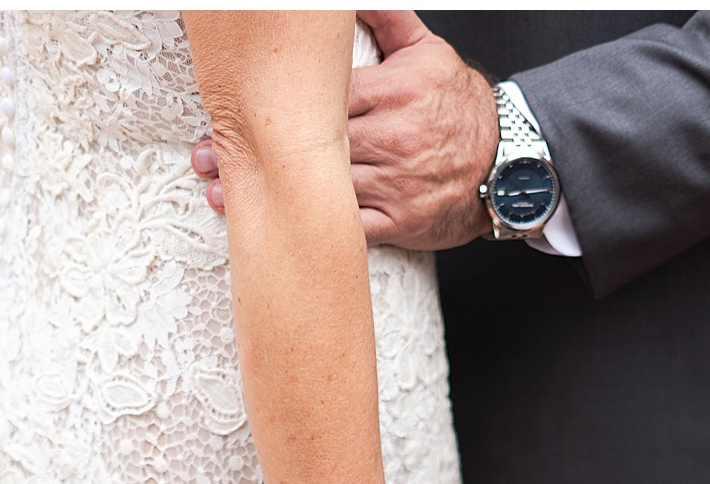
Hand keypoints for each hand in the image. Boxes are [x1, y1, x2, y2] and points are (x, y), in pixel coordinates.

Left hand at [191, 10, 497, 248]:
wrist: (506, 166)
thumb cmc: (460, 108)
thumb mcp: (427, 52)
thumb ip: (385, 19)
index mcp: (388, 93)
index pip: (319, 91)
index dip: (270, 101)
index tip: (228, 105)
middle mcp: (387, 139)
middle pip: (307, 143)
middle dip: (253, 150)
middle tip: (203, 154)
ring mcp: (391, 183)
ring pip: (319, 189)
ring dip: (266, 196)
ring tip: (219, 194)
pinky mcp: (396, 222)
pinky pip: (347, 230)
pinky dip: (308, 233)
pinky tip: (271, 235)